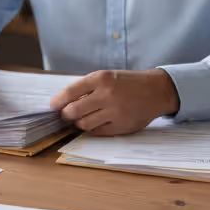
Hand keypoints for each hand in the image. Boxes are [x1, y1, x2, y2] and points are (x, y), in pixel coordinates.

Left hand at [50, 69, 180, 136]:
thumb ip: (86, 88)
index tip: (53, 106)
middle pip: (73, 111)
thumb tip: (62, 102)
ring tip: (84, 118)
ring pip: (84, 124)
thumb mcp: (107, 77)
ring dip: (80, 123)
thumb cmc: (127, 83)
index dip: (57, 102)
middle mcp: (106, 94)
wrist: (156, 90)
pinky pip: (98, 132)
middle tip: (67, 115)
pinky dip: (93, 129)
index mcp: (100, 78)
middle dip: (66, 115)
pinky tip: (98, 122)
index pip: (70, 92)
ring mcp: (114, 111)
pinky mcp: (121, 126)